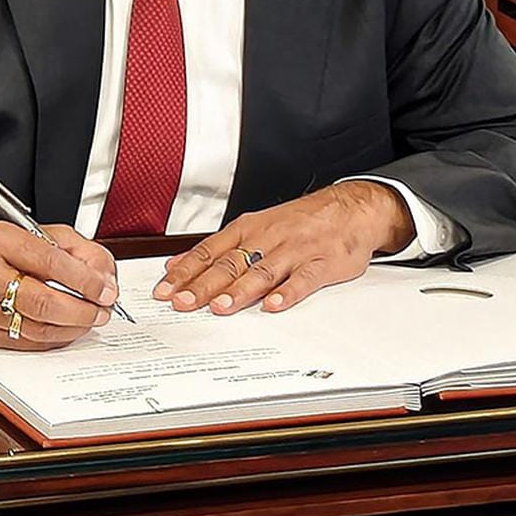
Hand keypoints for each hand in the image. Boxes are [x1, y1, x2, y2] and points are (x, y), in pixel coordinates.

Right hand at [0, 222, 117, 350]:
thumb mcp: (38, 232)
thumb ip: (76, 249)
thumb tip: (104, 277)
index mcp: (0, 240)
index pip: (50, 262)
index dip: (85, 280)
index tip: (106, 289)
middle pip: (42, 301)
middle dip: (82, 310)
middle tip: (103, 309)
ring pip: (35, 327)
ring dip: (72, 327)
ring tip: (90, 319)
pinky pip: (25, 341)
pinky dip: (54, 339)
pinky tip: (68, 329)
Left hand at [153, 181, 414, 314]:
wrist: (350, 208)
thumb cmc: (300, 222)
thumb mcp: (257, 226)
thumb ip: (220, 248)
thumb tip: (178, 265)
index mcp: (249, 228)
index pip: (210, 251)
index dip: (186, 271)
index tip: (165, 290)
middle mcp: (269, 238)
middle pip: (231, 263)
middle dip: (204, 285)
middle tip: (183, 303)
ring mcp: (296, 250)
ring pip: (263, 270)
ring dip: (240, 290)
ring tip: (221, 307)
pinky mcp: (322, 263)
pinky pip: (303, 279)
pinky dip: (288, 293)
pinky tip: (273, 306)